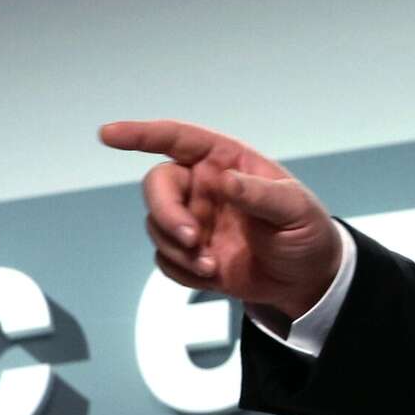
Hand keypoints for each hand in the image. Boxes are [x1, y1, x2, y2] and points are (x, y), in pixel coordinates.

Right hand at [99, 119, 343, 316]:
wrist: (305, 279)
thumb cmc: (306, 231)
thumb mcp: (296, 209)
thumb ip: (261, 194)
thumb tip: (225, 181)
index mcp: (226, 161)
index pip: (177, 139)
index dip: (141, 134)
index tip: (108, 134)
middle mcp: (203, 186)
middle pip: (157, 185)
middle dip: (166, 212)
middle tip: (191, 238)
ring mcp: (193, 219)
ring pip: (156, 225)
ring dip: (178, 249)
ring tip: (212, 265)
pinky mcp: (189, 253)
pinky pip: (164, 259)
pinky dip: (182, 271)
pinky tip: (213, 275)